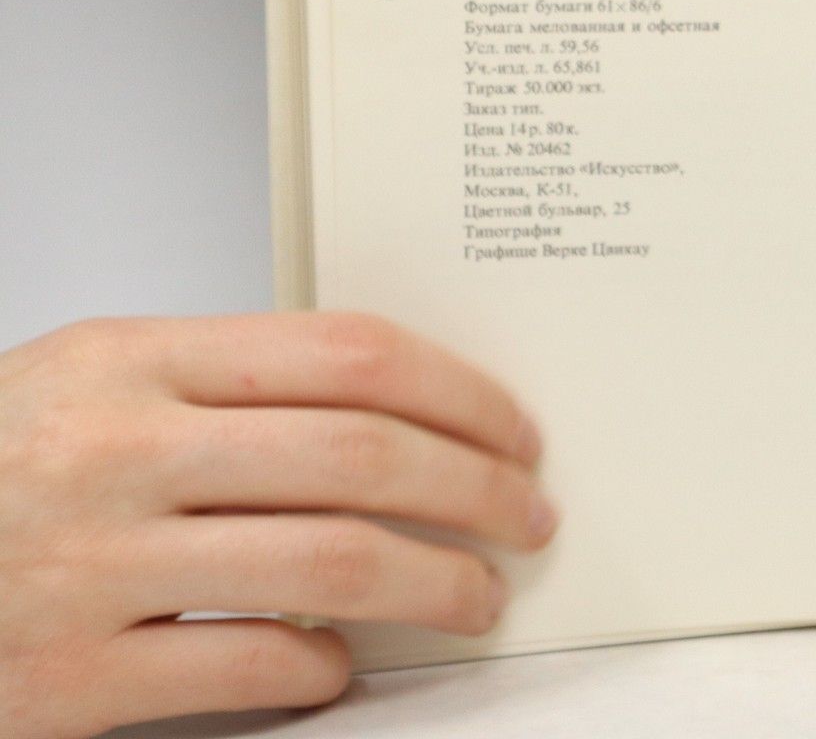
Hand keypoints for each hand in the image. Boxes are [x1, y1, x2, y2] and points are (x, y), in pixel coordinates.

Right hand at [0, 313, 555, 738]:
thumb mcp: (91, 377)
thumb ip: (225, 379)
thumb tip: (389, 407)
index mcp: (136, 357)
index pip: (350, 354)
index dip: (459, 391)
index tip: (512, 427)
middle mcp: (120, 450)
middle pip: (362, 456)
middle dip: (476, 488)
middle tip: (526, 512)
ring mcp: (92, 567)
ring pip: (331, 566)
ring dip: (436, 583)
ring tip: (477, 594)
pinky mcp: (68, 682)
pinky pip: (246, 670)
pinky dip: (320, 672)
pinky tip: (341, 666)